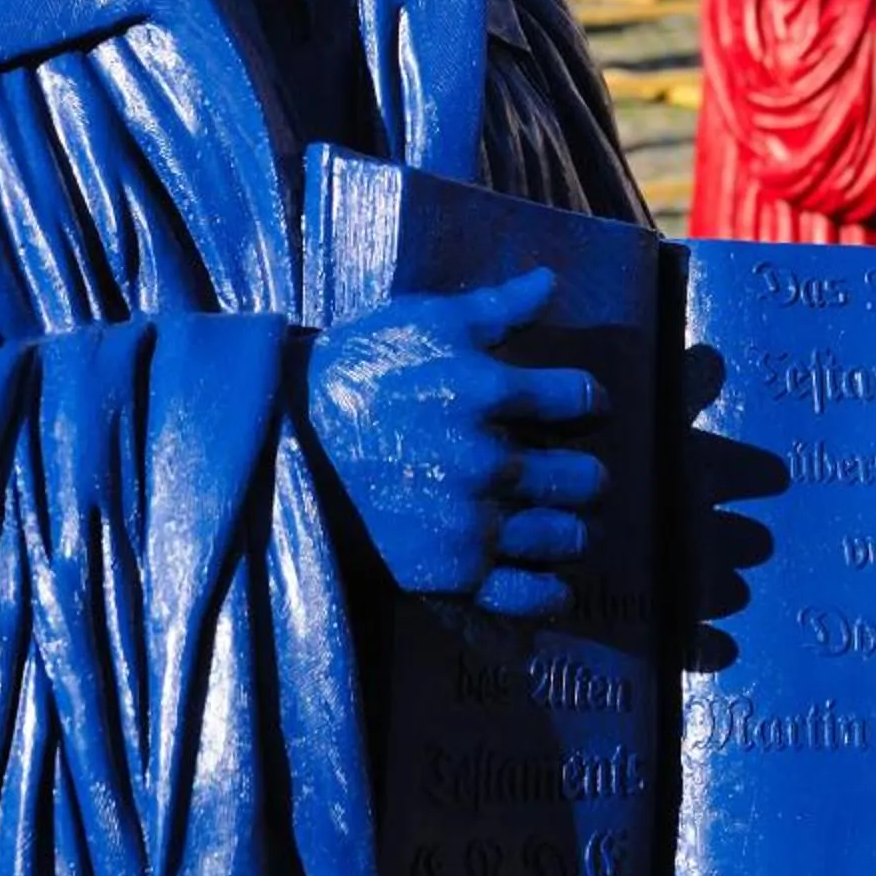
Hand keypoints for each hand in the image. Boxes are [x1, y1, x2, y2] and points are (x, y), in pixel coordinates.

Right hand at [304, 271, 607, 618]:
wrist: (287, 440)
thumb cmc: (359, 369)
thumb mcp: (425, 321)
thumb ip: (497, 307)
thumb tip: (551, 280)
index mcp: (490, 392)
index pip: (582, 400)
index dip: (588, 401)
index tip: (584, 406)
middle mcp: (490, 462)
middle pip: (585, 478)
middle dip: (584, 472)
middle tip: (573, 471)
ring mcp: (472, 522)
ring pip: (565, 537)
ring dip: (570, 527)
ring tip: (559, 519)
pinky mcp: (449, 571)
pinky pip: (526, 595)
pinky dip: (547, 591)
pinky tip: (551, 581)